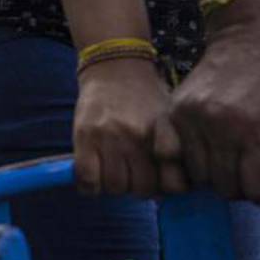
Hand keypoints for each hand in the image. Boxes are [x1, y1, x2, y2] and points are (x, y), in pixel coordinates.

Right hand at [73, 58, 172, 197]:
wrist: (115, 67)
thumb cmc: (146, 97)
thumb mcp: (170, 120)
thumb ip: (174, 151)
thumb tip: (168, 191)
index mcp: (164, 134)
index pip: (172, 185)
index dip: (165, 189)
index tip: (159, 182)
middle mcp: (139, 137)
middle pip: (141, 190)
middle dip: (137, 189)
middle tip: (132, 177)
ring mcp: (110, 137)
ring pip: (114, 187)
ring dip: (113, 187)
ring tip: (113, 173)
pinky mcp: (85, 136)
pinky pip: (88, 178)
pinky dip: (90, 186)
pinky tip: (94, 177)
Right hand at [161, 0, 259, 203]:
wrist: (250, 30)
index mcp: (258, 127)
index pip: (256, 189)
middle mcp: (220, 126)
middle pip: (226, 188)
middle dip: (242, 187)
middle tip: (251, 170)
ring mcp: (192, 119)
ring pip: (199, 176)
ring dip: (216, 176)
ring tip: (230, 159)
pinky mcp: (174, 112)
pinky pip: (173, 156)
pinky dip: (188, 162)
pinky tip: (204, 152)